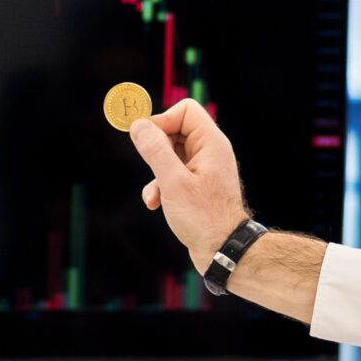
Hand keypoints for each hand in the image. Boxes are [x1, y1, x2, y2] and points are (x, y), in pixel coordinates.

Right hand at [128, 100, 251, 271]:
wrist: (222, 250)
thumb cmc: (203, 217)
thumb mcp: (172, 182)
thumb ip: (155, 150)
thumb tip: (138, 125)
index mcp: (210, 143)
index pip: (185, 110)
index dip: (163, 120)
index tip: (146, 139)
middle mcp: (209, 152)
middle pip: (174, 130)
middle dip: (155, 150)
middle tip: (151, 168)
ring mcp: (203, 168)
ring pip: (170, 155)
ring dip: (155, 173)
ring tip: (154, 195)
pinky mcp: (196, 185)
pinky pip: (172, 173)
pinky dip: (161, 185)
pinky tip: (155, 204)